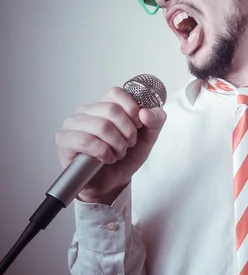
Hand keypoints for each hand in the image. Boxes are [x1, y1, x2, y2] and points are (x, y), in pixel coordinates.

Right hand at [55, 86, 166, 204]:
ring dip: (117, 144)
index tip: (138, 126)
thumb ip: (156, 120)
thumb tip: (145, 113)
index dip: (132, 110)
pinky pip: (86, 141)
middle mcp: (86, 111)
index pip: (116, 92)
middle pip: (111, 110)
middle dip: (128, 132)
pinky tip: (106, 158)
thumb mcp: (149, 137)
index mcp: (105, 104)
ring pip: (101, 126)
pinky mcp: (64, 140)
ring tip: (118, 153)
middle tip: (128, 144)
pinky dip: (103, 152)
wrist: (113, 182)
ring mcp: (72, 124)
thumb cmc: (127, 157)